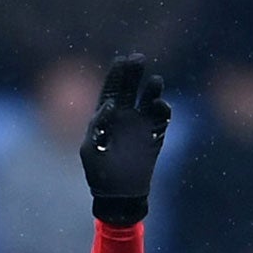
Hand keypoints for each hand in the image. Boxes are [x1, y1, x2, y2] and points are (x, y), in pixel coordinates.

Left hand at [79, 53, 171, 226]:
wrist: (118, 193)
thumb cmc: (99, 172)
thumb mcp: (90, 149)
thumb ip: (97, 125)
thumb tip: (108, 105)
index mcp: (105, 117)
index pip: (111, 90)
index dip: (116, 75)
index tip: (120, 60)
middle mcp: (125, 116)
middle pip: (130, 88)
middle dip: (134, 73)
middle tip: (138, 58)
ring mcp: (141, 124)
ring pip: (149, 99)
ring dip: (152, 89)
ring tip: (154, 82)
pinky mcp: (156, 134)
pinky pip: (162, 117)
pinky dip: (162, 108)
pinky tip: (159, 105)